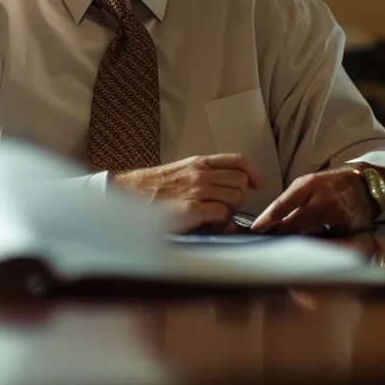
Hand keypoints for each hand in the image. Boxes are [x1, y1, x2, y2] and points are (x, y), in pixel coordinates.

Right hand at [112, 154, 264, 233]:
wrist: (127, 196)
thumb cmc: (153, 189)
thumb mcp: (181, 174)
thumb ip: (207, 180)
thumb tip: (230, 199)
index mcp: (199, 163)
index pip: (238, 161)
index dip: (253, 173)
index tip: (257, 184)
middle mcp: (200, 174)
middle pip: (241, 182)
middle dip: (239, 197)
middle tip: (226, 207)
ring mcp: (196, 190)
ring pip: (235, 198)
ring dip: (230, 211)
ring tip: (215, 216)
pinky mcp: (191, 209)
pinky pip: (223, 214)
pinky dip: (221, 222)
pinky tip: (208, 223)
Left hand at [251, 168, 373, 234]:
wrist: (362, 184)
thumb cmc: (329, 185)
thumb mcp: (308, 185)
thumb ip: (290, 201)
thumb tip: (270, 222)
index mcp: (308, 184)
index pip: (282, 204)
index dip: (267, 219)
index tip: (255, 229)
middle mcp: (321, 198)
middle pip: (293, 224)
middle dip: (280, 234)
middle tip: (268, 240)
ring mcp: (335, 212)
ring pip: (307, 233)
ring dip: (297, 239)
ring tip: (290, 242)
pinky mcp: (346, 226)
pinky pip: (325, 239)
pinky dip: (318, 242)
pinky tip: (314, 245)